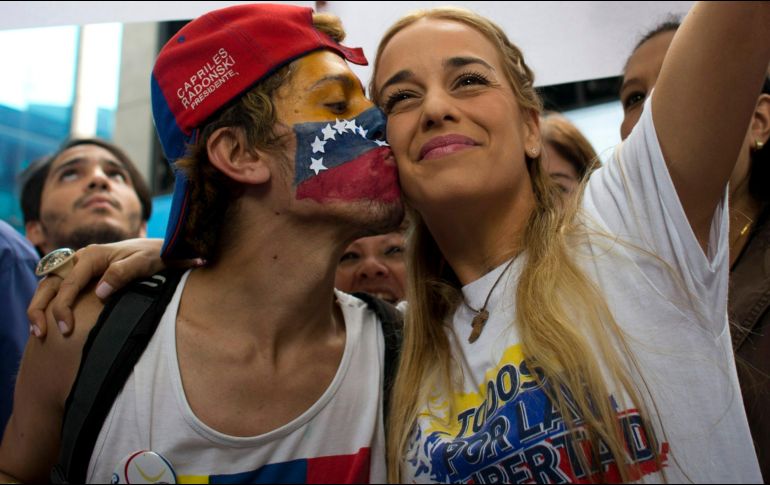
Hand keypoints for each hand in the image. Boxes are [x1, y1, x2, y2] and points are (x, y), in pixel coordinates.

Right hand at [27, 239, 202, 336]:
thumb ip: (122, 274)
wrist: (162, 250)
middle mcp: (81, 258)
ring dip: (40, 305)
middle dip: (39, 308)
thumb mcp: (144, 263)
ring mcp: (80, 265)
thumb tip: (100, 292)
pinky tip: (49, 320)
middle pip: (49, 282)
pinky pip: (59, 287)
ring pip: (49, 284)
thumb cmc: (154, 256)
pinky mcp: (83, 273)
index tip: (65, 329)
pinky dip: (50, 302)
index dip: (63, 307)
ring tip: (38, 331)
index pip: (69, 283)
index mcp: (93, 255)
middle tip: (40, 333)